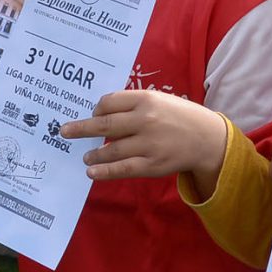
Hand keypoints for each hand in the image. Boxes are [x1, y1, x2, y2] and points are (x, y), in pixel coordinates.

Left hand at [61, 90, 227, 181]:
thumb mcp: (159, 100)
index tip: (93, 116)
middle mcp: (145, 120)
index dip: (97, 110)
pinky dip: (104, 171)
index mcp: (146, 99)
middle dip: (81, 129)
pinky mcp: (153, 164)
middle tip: (64, 131)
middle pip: (105, 125)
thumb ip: (132, 104)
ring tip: (86, 157)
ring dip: (94, 154)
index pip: (109, 102)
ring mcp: (149, 144)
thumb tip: (100, 115)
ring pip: (111, 150)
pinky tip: (92, 172)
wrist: (207, 139)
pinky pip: (123, 169)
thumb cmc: (178, 116)